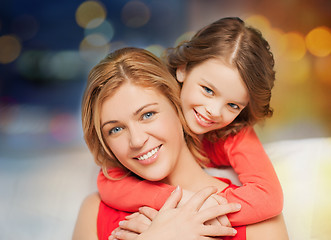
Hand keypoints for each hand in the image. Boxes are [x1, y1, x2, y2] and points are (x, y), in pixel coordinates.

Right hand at [111, 186, 240, 239]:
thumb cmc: (157, 228)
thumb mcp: (164, 210)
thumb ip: (173, 198)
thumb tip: (180, 187)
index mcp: (185, 210)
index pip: (200, 196)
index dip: (208, 191)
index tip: (215, 188)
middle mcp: (192, 220)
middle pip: (214, 211)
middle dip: (228, 208)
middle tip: (238, 207)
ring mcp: (195, 232)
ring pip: (215, 230)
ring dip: (225, 230)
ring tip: (233, 231)